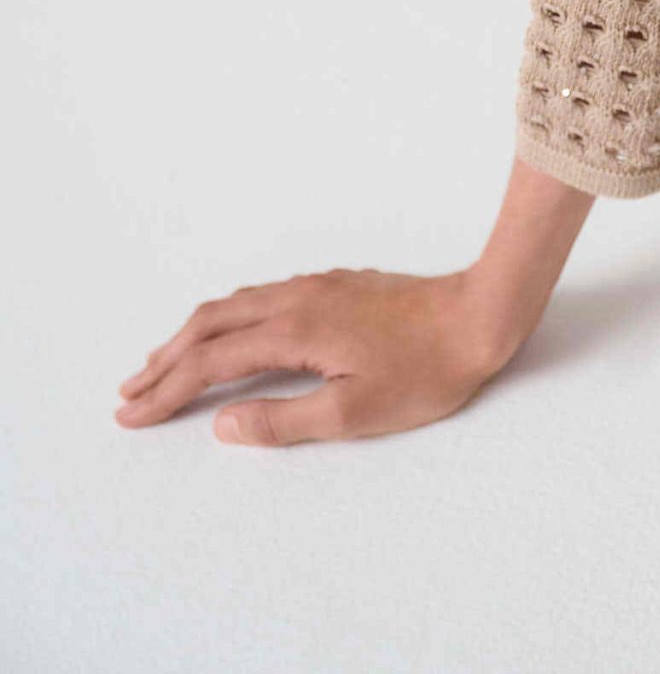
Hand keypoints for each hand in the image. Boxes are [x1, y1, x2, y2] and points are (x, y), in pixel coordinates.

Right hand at [113, 266, 505, 444]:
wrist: (480, 313)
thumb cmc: (425, 370)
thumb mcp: (353, 412)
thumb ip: (282, 420)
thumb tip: (222, 424)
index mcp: (295, 331)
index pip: (211, 363)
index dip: (166, 390)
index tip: (130, 413)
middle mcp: (297, 299)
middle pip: (211, 323)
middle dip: (165, 358)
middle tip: (130, 389)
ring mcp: (317, 286)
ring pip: (235, 304)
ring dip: (192, 334)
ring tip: (164, 362)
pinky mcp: (336, 285)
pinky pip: (262, 296)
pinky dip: (228, 318)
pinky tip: (231, 331)